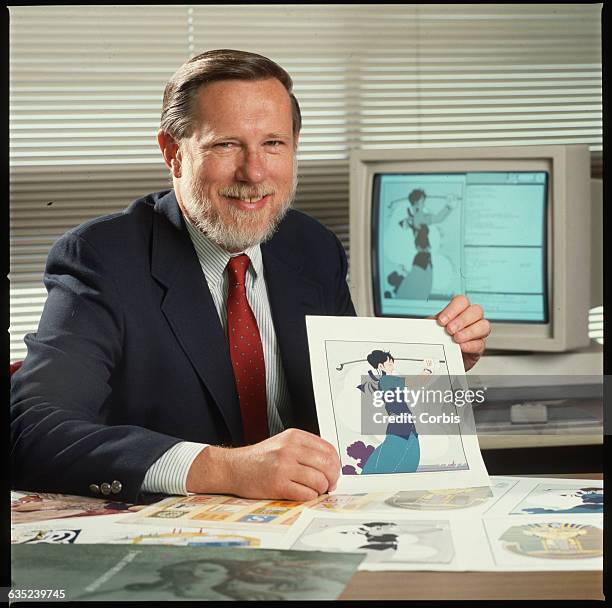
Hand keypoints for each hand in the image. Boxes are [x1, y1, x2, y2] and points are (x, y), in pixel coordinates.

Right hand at [186, 428, 340, 500]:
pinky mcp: (277, 484)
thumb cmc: (260, 459)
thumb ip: (306, 450)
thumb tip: (332, 465)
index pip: (329, 449)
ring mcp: (283, 466)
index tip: (333, 472)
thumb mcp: (284, 443)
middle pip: (328, 465)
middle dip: (332, 478)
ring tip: (312, 489)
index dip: (336, 464)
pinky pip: (306, 494)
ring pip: (319, 481)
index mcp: (294, 436)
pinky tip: (302, 493)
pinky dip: (309, 497)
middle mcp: (290, 448)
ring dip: (320, 490)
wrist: (234, 468)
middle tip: (329, 485)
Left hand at [434, 295, 489, 370]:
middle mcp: (471, 320)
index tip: (441, 321)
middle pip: (476, 310)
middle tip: (449, 330)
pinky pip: (480, 344)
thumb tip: (427, 324)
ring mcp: (478, 333)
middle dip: (462, 320)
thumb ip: (432, 325)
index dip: (453, 309)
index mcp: (459, 311)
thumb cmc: (440, 340)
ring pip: (484, 326)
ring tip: (456, 338)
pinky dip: (470, 345)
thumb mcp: (433, 329)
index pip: (462, 301)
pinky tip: (461, 347)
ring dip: (469, 332)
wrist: (444, 358)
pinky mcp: (479, 347)